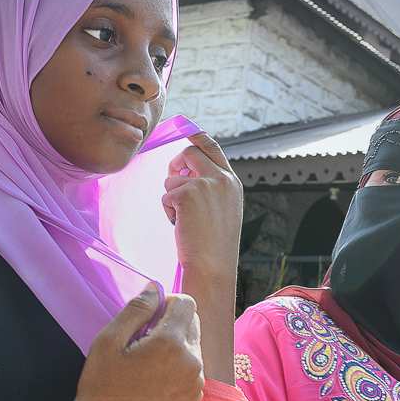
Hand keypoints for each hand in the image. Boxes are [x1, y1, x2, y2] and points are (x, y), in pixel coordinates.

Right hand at [53, 284, 203, 400]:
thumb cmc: (101, 384)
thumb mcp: (109, 339)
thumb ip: (137, 308)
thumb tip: (156, 288)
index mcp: (171, 344)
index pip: (186, 302)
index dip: (166, 303)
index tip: (147, 318)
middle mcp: (192, 362)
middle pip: (193, 322)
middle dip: (172, 323)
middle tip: (144, 341)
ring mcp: (197, 382)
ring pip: (194, 345)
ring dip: (177, 345)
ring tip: (148, 363)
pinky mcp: (196, 398)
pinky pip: (195, 368)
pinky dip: (180, 366)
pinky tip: (156, 380)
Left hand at [163, 133, 243, 285]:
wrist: (212, 266)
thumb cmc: (214, 246)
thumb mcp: (222, 210)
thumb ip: (211, 188)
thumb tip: (185, 170)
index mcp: (232, 183)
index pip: (213, 148)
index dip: (197, 138)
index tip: (187, 134)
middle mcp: (222, 179)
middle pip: (190, 152)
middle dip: (176, 163)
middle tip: (173, 178)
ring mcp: (205, 184)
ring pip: (173, 177)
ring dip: (172, 197)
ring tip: (184, 220)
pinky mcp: (187, 193)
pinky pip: (166, 193)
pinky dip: (168, 210)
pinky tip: (180, 225)